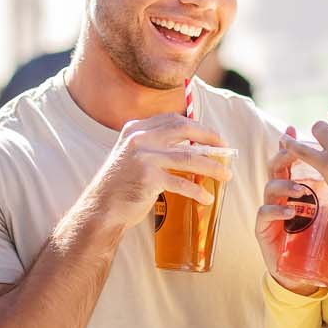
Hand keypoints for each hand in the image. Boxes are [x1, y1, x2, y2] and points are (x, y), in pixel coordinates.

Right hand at [84, 113, 232, 233]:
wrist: (102, 208)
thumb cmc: (121, 184)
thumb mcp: (132, 155)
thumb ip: (154, 145)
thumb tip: (192, 148)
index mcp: (135, 129)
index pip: (173, 120)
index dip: (198, 127)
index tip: (213, 137)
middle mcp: (139, 138)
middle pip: (184, 130)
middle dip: (210, 138)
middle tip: (225, 150)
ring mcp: (144, 157)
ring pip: (189, 158)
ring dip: (212, 167)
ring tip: (226, 176)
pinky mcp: (149, 178)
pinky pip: (182, 183)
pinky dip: (197, 191)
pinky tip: (206, 198)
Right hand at [256, 132, 322, 295]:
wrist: (304, 273)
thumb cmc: (320, 240)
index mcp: (296, 188)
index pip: (291, 161)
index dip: (290, 145)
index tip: (294, 129)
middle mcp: (280, 196)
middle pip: (275, 167)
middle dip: (283, 157)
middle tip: (293, 152)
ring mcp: (270, 210)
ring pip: (269, 187)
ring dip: (285, 185)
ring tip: (301, 190)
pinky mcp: (264, 228)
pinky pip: (265, 212)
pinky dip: (277, 209)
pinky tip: (290, 212)